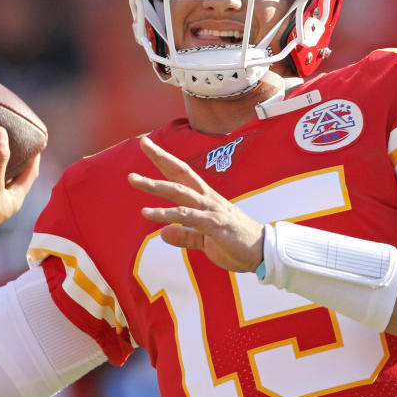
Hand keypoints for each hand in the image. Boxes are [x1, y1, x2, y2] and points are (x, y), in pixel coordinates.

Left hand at [127, 136, 263, 271]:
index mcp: (206, 199)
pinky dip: (165, 214)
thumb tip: (163, 233)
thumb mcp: (205, 240)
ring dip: (155, 185)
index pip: (182, 175)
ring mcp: (211, 209)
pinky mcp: (213, 224)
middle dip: (161, 157)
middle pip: (180, 173)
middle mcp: (207, 199)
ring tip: (134, 179)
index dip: (165, 160)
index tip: (149, 145)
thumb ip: (184, 235)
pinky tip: (147, 213)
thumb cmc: (236, 244)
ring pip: (179, 192)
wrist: (263, 253)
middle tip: (143, 142)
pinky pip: (186, 216)